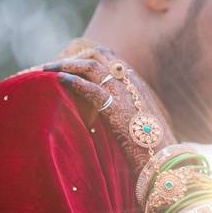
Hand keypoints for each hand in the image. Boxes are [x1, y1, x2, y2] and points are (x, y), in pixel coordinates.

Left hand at [43, 47, 176, 171]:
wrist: (164, 157)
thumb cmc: (154, 146)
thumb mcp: (142, 121)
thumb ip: (128, 112)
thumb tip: (113, 117)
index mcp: (137, 84)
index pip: (111, 58)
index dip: (89, 57)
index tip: (72, 64)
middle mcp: (131, 82)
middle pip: (99, 54)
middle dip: (75, 56)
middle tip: (54, 64)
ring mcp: (124, 92)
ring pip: (91, 66)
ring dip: (66, 64)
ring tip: (47, 69)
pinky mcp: (115, 106)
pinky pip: (88, 87)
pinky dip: (71, 80)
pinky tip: (57, 80)